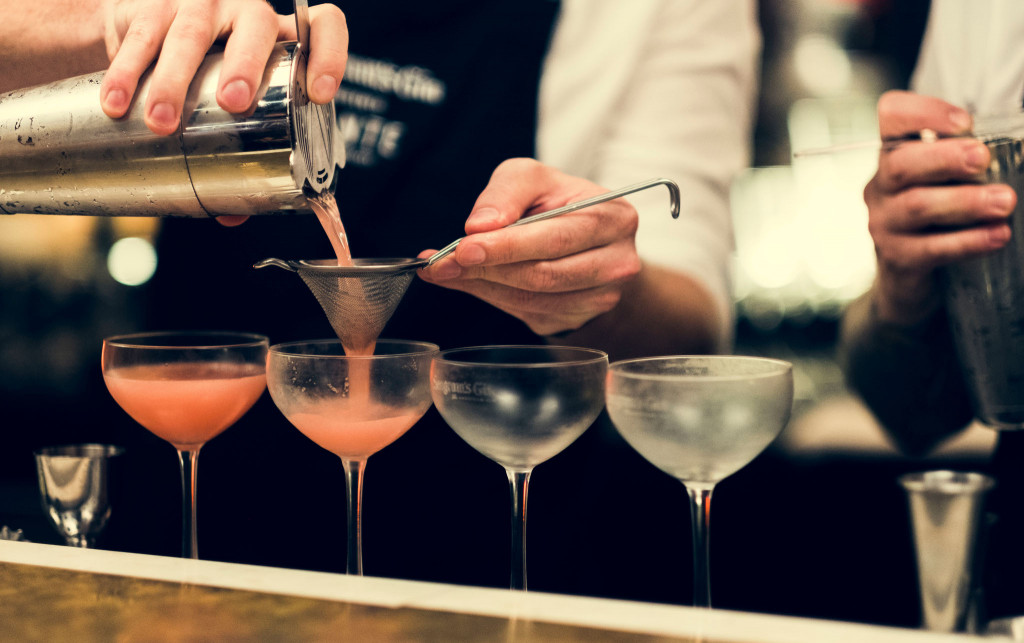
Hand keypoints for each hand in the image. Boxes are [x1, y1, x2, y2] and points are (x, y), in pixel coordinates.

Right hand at [100, 0, 346, 135]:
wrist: (144, 25)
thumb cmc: (209, 71)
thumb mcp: (232, 102)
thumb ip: (239, 154)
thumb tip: (234, 215)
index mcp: (281, 39)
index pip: (323, 26)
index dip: (330, 54)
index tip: (320, 92)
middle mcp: (245, 13)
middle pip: (255, 26)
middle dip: (246, 64)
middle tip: (234, 104)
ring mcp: (200, 6)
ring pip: (191, 33)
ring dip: (175, 79)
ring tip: (163, 121)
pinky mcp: (151, 7)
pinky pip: (140, 38)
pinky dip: (126, 73)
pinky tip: (117, 105)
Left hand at [417, 159, 641, 336]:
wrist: (586, 241)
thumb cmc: (557, 203)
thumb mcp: (533, 178)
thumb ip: (507, 192)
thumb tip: (480, 225)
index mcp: (614, 218)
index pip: (554, 238)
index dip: (506, 246)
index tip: (463, 248)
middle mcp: (617, 262)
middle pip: (543, 274)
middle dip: (487, 269)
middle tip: (442, 264)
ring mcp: (602, 297)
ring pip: (532, 299)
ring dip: (483, 286)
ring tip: (446, 271)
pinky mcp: (579, 318)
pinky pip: (528, 313)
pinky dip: (492, 297)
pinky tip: (470, 281)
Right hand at [863, 90, 1014, 324]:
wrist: (909, 275)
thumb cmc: (937, 216)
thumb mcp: (945, 179)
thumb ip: (968, 158)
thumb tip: (1020, 145)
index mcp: (894, 155)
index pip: (892, 117)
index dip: (923, 112)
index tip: (964, 123)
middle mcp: (881, 187)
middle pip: (900, 164)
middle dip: (944, 158)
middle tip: (983, 158)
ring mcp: (884, 224)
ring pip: (917, 207)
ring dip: (965, 201)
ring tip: (1005, 202)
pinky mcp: (897, 259)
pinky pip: (930, 248)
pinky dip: (968, 241)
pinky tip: (998, 235)